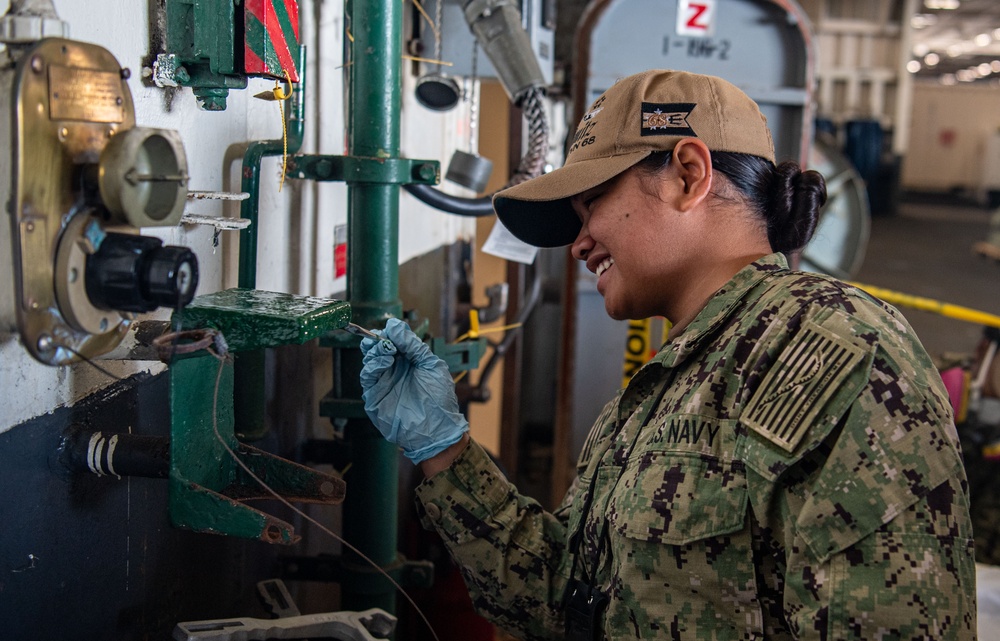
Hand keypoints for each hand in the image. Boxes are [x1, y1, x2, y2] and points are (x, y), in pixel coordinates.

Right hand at [359, 318, 469, 463]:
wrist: (436, 429)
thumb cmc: (438, 399)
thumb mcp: (431, 364)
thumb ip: (414, 345)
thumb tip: (396, 326)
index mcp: (409, 363)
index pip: (394, 343)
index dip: (390, 334)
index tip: (391, 328)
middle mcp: (394, 372)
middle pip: (378, 349)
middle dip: (378, 339)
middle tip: (382, 336)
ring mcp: (383, 383)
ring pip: (370, 360)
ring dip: (376, 350)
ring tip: (387, 349)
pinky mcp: (374, 396)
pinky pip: (368, 376)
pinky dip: (373, 364)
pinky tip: (384, 360)